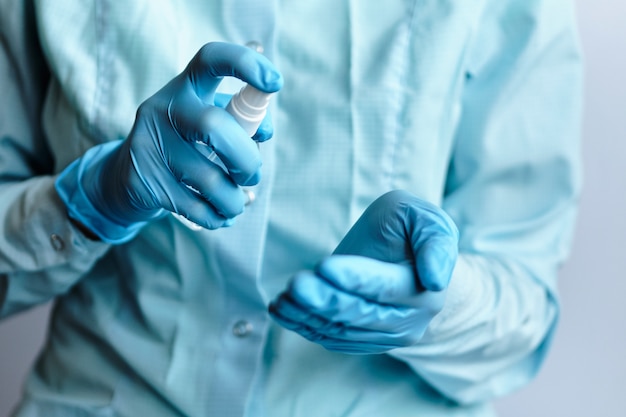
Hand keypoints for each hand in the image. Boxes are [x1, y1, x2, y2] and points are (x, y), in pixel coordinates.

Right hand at [55, 42, 282, 242]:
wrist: (126, 177)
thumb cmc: (183, 145)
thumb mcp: (205, 122)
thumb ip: (239, 121)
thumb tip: (265, 131)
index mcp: (185, 87)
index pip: (211, 59)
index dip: (246, 64)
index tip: (275, 83)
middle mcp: (163, 109)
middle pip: (215, 127)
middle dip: (246, 160)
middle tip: (251, 176)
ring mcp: (149, 145)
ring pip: (209, 180)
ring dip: (234, 200)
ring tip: (237, 203)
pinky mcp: (143, 181)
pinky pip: (195, 207)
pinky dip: (217, 217)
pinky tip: (220, 215)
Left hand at [269, 190, 458, 353]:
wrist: (405, 259)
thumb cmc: (410, 230)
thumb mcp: (424, 218)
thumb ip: (434, 239)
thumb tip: (435, 280)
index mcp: (424, 289)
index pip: (386, 287)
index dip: (356, 279)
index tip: (324, 266)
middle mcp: (408, 321)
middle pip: (360, 314)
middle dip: (325, 300)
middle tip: (296, 284)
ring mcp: (385, 336)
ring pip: (341, 330)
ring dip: (308, 315)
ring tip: (282, 299)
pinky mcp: (362, 341)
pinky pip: (331, 338)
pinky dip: (303, 325)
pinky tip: (282, 309)